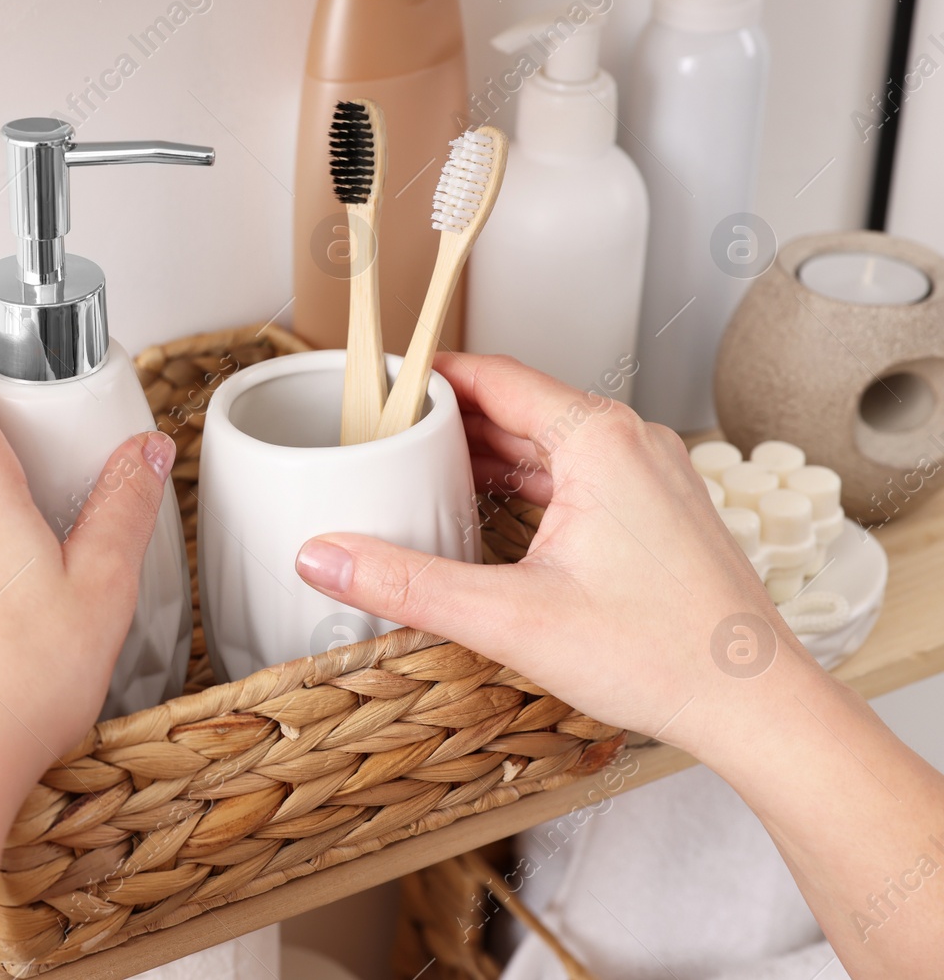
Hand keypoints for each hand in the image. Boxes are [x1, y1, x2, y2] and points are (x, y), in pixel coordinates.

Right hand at [293, 352, 822, 761]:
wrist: (756, 704)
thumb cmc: (664, 656)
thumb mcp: (511, 619)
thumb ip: (407, 584)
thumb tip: (324, 558)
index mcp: (599, 440)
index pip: (494, 375)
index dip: (428, 376)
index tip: (378, 382)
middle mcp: (630, 441)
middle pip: (518, 403)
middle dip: (447, 417)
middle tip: (382, 431)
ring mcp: (650, 473)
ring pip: (548, 439)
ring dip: (486, 449)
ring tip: (420, 467)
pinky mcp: (656, 508)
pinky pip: (575, 471)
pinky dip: (524, 479)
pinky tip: (487, 509)